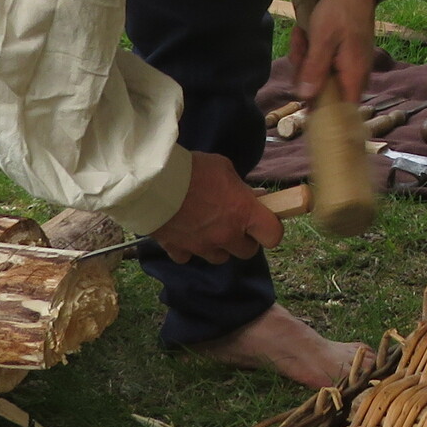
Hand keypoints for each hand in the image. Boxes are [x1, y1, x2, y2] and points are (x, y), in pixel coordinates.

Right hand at [149, 151, 281, 264]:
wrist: (153, 182)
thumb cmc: (193, 169)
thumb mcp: (224, 168)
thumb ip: (240, 188)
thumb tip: (252, 197)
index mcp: (243, 213)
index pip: (273, 235)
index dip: (270, 230)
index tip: (263, 221)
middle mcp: (226, 235)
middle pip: (247, 252)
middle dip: (243, 239)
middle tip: (234, 222)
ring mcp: (202, 247)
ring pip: (219, 257)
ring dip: (218, 246)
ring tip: (207, 227)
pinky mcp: (178, 251)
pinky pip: (189, 257)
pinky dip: (189, 248)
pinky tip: (184, 231)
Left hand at [289, 0, 378, 105]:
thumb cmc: (340, 12)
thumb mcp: (322, 39)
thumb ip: (315, 69)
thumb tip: (306, 97)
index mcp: (353, 76)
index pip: (342, 111)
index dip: (321, 111)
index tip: (303, 101)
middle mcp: (355, 76)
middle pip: (325, 92)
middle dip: (306, 72)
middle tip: (300, 49)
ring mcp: (350, 67)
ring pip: (321, 76)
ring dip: (306, 58)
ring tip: (303, 36)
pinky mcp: (344, 58)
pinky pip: (324, 64)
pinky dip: (313, 52)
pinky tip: (307, 35)